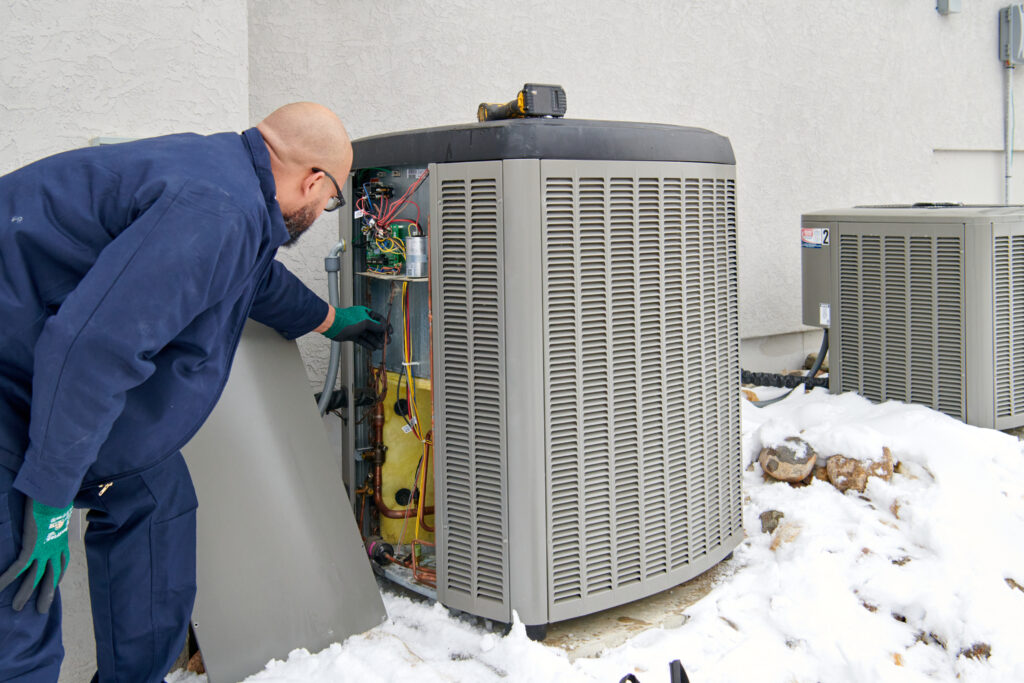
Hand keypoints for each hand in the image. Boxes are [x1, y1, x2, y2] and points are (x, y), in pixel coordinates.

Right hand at [0, 498, 71, 612]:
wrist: (55, 491)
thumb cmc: (54, 495)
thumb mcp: (56, 508)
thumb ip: (51, 516)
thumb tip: (46, 511)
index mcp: (61, 539)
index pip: (61, 562)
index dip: (58, 575)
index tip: (55, 584)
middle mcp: (55, 548)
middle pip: (52, 576)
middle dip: (47, 593)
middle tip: (41, 610)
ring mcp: (44, 549)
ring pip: (34, 578)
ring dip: (25, 594)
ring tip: (18, 608)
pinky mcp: (32, 547)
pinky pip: (17, 569)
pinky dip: (6, 580)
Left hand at [321, 306, 389, 349]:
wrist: (332, 325)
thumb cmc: (347, 320)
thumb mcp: (365, 322)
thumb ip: (376, 326)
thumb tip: (385, 328)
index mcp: (366, 313)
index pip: (379, 319)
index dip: (385, 326)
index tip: (390, 332)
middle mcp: (362, 320)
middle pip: (374, 328)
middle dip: (381, 335)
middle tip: (387, 342)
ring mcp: (357, 328)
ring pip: (369, 335)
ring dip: (375, 341)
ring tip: (381, 347)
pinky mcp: (352, 335)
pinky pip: (362, 340)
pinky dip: (368, 344)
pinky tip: (373, 348)